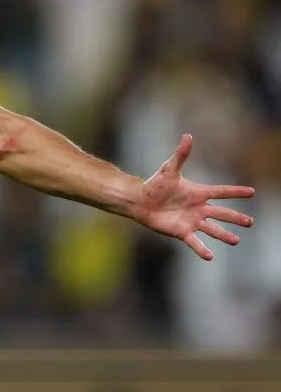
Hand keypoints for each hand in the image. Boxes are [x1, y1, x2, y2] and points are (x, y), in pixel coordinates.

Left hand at [135, 134, 254, 259]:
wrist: (140, 201)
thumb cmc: (155, 185)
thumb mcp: (169, 169)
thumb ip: (180, 155)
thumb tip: (188, 136)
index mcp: (198, 193)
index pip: (221, 192)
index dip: (236, 192)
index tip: (252, 192)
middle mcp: (198, 208)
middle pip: (221, 213)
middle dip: (236, 218)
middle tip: (250, 222)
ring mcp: (192, 221)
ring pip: (212, 229)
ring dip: (224, 235)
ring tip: (236, 240)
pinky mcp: (182, 232)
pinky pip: (194, 242)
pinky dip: (202, 249)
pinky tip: (210, 256)